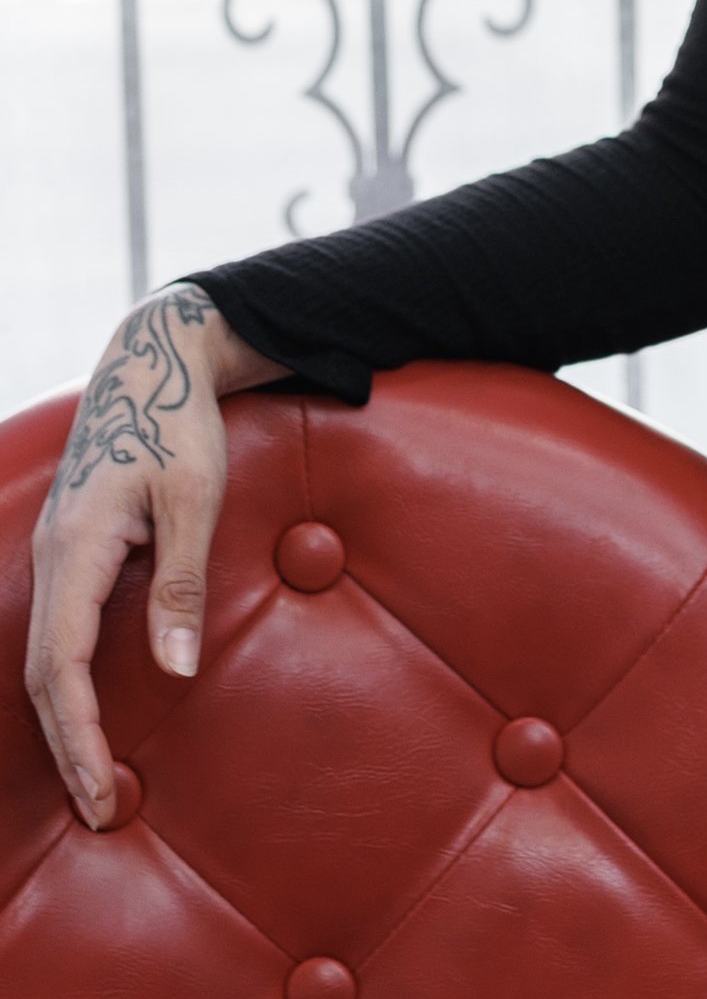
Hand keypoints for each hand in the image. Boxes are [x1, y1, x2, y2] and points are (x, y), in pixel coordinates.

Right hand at [23, 286, 285, 829]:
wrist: (154, 365)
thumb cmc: (179, 427)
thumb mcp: (194, 499)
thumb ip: (180, 584)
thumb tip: (174, 670)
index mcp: (75, 551)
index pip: (63, 669)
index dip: (78, 735)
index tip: (100, 787)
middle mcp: (52, 559)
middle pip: (45, 676)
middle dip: (70, 745)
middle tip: (100, 808)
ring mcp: (55, 555)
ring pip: (47, 657)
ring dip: (67, 719)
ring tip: (96, 777)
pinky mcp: (72, 550)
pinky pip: (61, 631)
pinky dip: (71, 683)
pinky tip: (92, 711)